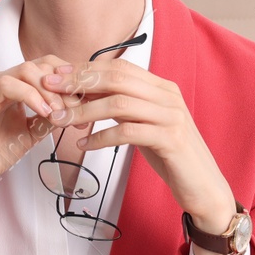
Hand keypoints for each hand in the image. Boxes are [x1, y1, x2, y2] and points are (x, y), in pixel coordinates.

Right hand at [0, 56, 70, 233]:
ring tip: (58, 112)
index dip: (68, 79)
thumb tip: (73, 108)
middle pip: (39, 64)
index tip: (85, 100)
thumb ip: (48, 117)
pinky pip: (6, 86)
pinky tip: (43, 112)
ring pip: (25, 70)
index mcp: (10, 85)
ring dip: (49, 91)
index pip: (45, 66)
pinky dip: (30, 96)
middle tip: (77, 108)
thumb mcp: (30, 133)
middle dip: (63, 85)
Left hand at [42, 59, 237, 238]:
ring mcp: (171, 116)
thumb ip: (123, 108)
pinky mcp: (170, 139)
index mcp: (161, 87)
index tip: (57, 74)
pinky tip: (83, 145)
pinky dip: (101, 137)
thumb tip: (88, 95)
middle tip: (51, 89)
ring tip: (60, 121)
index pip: (119, 68)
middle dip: (80, 82)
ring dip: (85, 111)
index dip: (86, 69)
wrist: (204, 186)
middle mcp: (168, 96)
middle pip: (117, 78)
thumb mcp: (144, 125)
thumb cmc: (170, 156)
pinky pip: (128, 132)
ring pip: (119, 103)